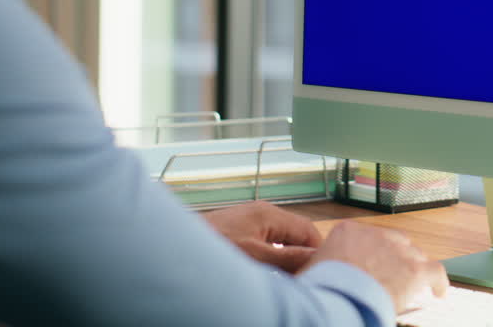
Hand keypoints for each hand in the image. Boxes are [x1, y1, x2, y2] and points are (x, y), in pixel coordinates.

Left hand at [204, 201, 322, 272]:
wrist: (171, 246)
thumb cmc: (213, 249)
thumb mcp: (257, 257)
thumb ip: (289, 257)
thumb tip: (318, 256)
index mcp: (269, 214)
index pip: (308, 230)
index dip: (318, 251)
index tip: (321, 271)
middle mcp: (261, 213)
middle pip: (294, 234)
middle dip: (300, 256)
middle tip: (302, 278)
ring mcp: (247, 220)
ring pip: (279, 240)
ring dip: (284, 258)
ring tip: (283, 278)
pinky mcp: (236, 230)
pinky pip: (263, 242)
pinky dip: (268, 257)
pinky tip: (262, 272)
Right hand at [303, 221, 447, 312]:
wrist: (339, 296)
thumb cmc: (322, 287)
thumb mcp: (311, 269)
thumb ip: (319, 265)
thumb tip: (314, 274)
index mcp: (348, 232)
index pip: (365, 237)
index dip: (371, 252)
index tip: (370, 263)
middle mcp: (376, 235)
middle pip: (393, 242)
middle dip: (394, 257)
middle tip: (391, 275)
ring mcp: (398, 251)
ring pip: (414, 255)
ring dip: (413, 268)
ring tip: (412, 284)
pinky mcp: (415, 270)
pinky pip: (435, 272)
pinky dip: (438, 282)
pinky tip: (439, 292)